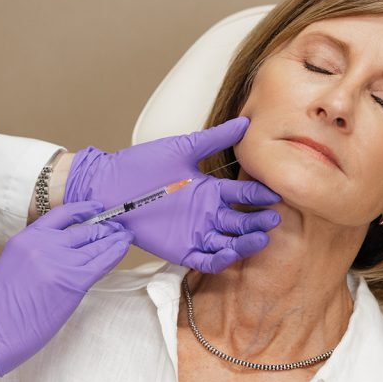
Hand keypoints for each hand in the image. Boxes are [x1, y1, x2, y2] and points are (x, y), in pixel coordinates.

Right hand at [0, 202, 132, 381]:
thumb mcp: (11, 266)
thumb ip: (35, 254)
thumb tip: (61, 253)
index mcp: (25, 238)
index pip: (61, 215)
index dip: (83, 209)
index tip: (96, 208)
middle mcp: (43, 244)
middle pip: (83, 229)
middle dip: (103, 227)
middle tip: (117, 227)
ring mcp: (59, 262)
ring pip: (95, 244)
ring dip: (114, 238)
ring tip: (125, 235)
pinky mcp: (73, 282)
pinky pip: (102, 262)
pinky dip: (115, 253)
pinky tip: (122, 248)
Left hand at [64, 117, 280, 272]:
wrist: (108, 185)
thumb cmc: (140, 165)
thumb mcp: (181, 149)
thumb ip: (213, 139)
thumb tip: (245, 122)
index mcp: (209, 189)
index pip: (242, 194)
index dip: (258, 194)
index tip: (274, 192)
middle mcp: (206, 213)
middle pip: (240, 221)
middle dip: (258, 221)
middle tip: (273, 217)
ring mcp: (195, 232)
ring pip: (229, 242)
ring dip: (246, 242)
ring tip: (260, 237)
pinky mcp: (181, 249)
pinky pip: (206, 259)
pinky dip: (221, 259)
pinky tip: (232, 252)